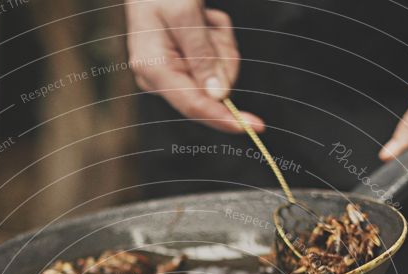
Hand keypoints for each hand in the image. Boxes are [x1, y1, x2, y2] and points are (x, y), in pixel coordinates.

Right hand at [124, 0, 263, 132]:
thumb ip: (202, 55)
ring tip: (205, 17)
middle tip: (213, 22)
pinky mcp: (180, 68)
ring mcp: (170, 75)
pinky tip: (204, 21)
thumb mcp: (184, 13)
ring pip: (218, 75)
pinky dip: (217, 40)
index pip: (194, 105)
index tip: (253, 126)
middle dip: (223, 57)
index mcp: (154, 69)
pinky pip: (214, 64)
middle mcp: (159, 79)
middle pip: (211, 90)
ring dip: (221, 43)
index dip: (225, 118)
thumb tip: (218, 96)